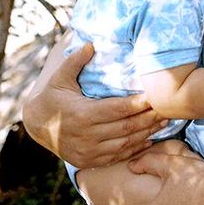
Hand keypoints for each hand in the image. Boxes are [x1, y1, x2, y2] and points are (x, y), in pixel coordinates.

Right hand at [22, 39, 169, 167]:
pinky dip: (135, 148)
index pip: (117, 109)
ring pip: (125, 143)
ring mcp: (88, 151)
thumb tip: (91, 44)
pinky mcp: (89, 161)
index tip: (155, 96)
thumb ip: (75, 61)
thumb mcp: (60, 78)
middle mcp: (87, 135)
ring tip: (163, 121)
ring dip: (146, 133)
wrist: (36, 126)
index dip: (138, 104)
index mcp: (82, 114)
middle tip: (167, 108)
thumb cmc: (52, 97)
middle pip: (126, 128)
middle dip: (149, 118)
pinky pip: (118, 156)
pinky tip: (149, 138)